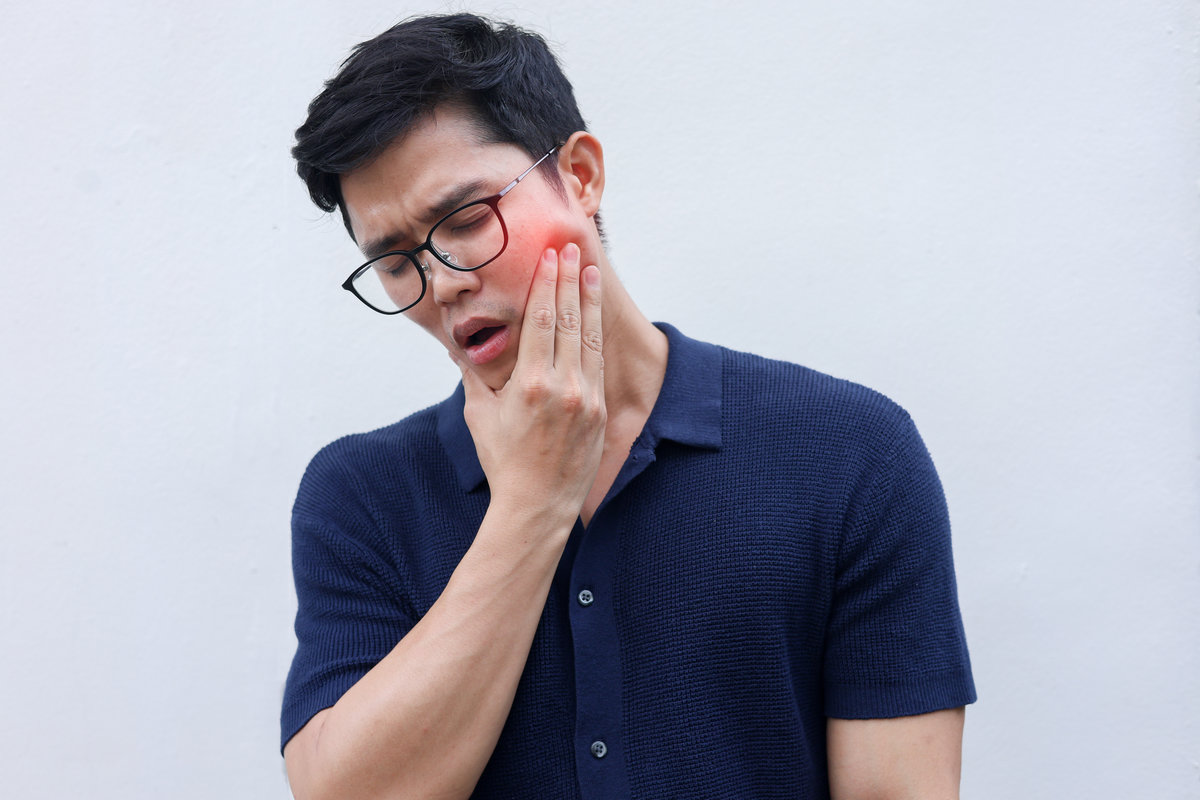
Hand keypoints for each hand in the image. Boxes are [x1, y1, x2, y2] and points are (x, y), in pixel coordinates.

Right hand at [453, 243, 605, 521]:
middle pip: (569, 321)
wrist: (538, 505)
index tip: (551, 257)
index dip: (547, 285)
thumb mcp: (479, 416)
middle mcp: (563, 387)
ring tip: (590, 272)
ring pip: (589, 339)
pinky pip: (597, 363)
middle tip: (572, 250)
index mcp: (531, 384)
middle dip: (570, 282)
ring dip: (589, 302)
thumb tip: (458, 346)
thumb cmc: (503, 461)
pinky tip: (594, 316)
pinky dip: (596, 335)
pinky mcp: (599, 411)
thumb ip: (473, 376)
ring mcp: (586, 399)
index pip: (542, 321)